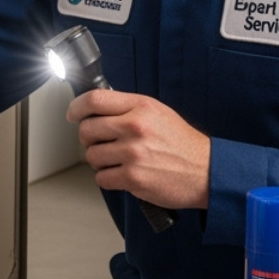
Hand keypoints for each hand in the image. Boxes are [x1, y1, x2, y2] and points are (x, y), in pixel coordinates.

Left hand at [66, 90, 210, 209]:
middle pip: (86, 129)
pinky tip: (124, 174)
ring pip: (92, 156)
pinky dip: (109, 179)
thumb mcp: (158, 113)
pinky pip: (102, 178)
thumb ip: (128, 108)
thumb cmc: (182, 144)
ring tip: (118, 161)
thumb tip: (96, 110)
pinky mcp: (133, 178)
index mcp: (141, 107)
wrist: (206, 172)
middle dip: (89, 139)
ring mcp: (133, 153)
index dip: (76, 107)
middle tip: (101, 143)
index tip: (73, 114)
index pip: (94, 100)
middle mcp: (135, 127)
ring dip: (100, 161)